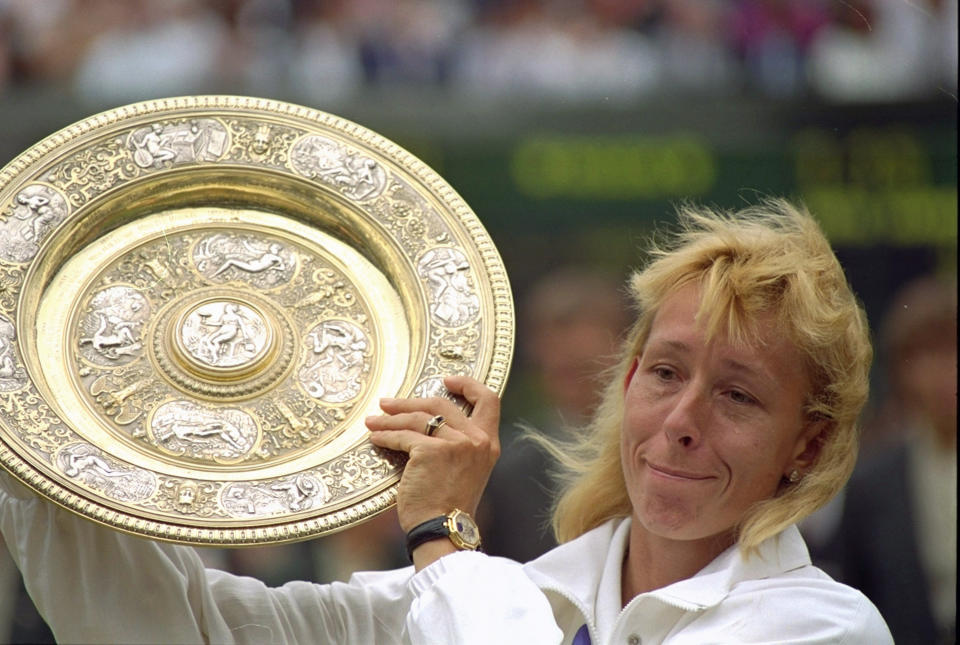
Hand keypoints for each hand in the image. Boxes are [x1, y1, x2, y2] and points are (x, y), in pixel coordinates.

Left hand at [365, 375, 500, 534]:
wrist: (443, 529)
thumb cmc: (449, 507)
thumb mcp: (468, 471)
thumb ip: (460, 446)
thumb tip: (431, 424)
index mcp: (488, 444)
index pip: (489, 400)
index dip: (467, 384)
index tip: (447, 380)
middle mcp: (476, 440)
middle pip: (441, 404)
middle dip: (410, 402)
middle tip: (389, 403)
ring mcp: (455, 443)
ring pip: (417, 418)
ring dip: (390, 418)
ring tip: (373, 421)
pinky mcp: (430, 451)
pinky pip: (403, 436)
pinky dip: (385, 436)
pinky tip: (375, 438)